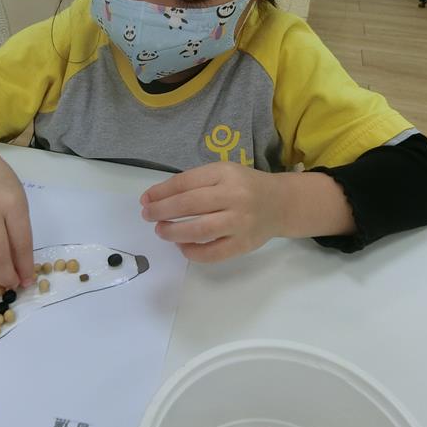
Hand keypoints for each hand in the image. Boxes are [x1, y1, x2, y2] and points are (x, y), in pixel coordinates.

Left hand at [140, 162, 285, 262]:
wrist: (281, 203)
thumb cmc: (244, 186)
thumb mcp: (223, 174)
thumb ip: (194, 183)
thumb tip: (156, 198)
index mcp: (226, 173)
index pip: (186, 182)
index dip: (161, 192)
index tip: (145, 199)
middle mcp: (235, 196)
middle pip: (190, 204)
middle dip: (162, 211)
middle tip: (148, 216)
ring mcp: (241, 221)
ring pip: (200, 230)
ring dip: (173, 232)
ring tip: (161, 231)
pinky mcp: (244, 243)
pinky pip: (213, 253)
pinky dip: (192, 251)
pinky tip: (182, 246)